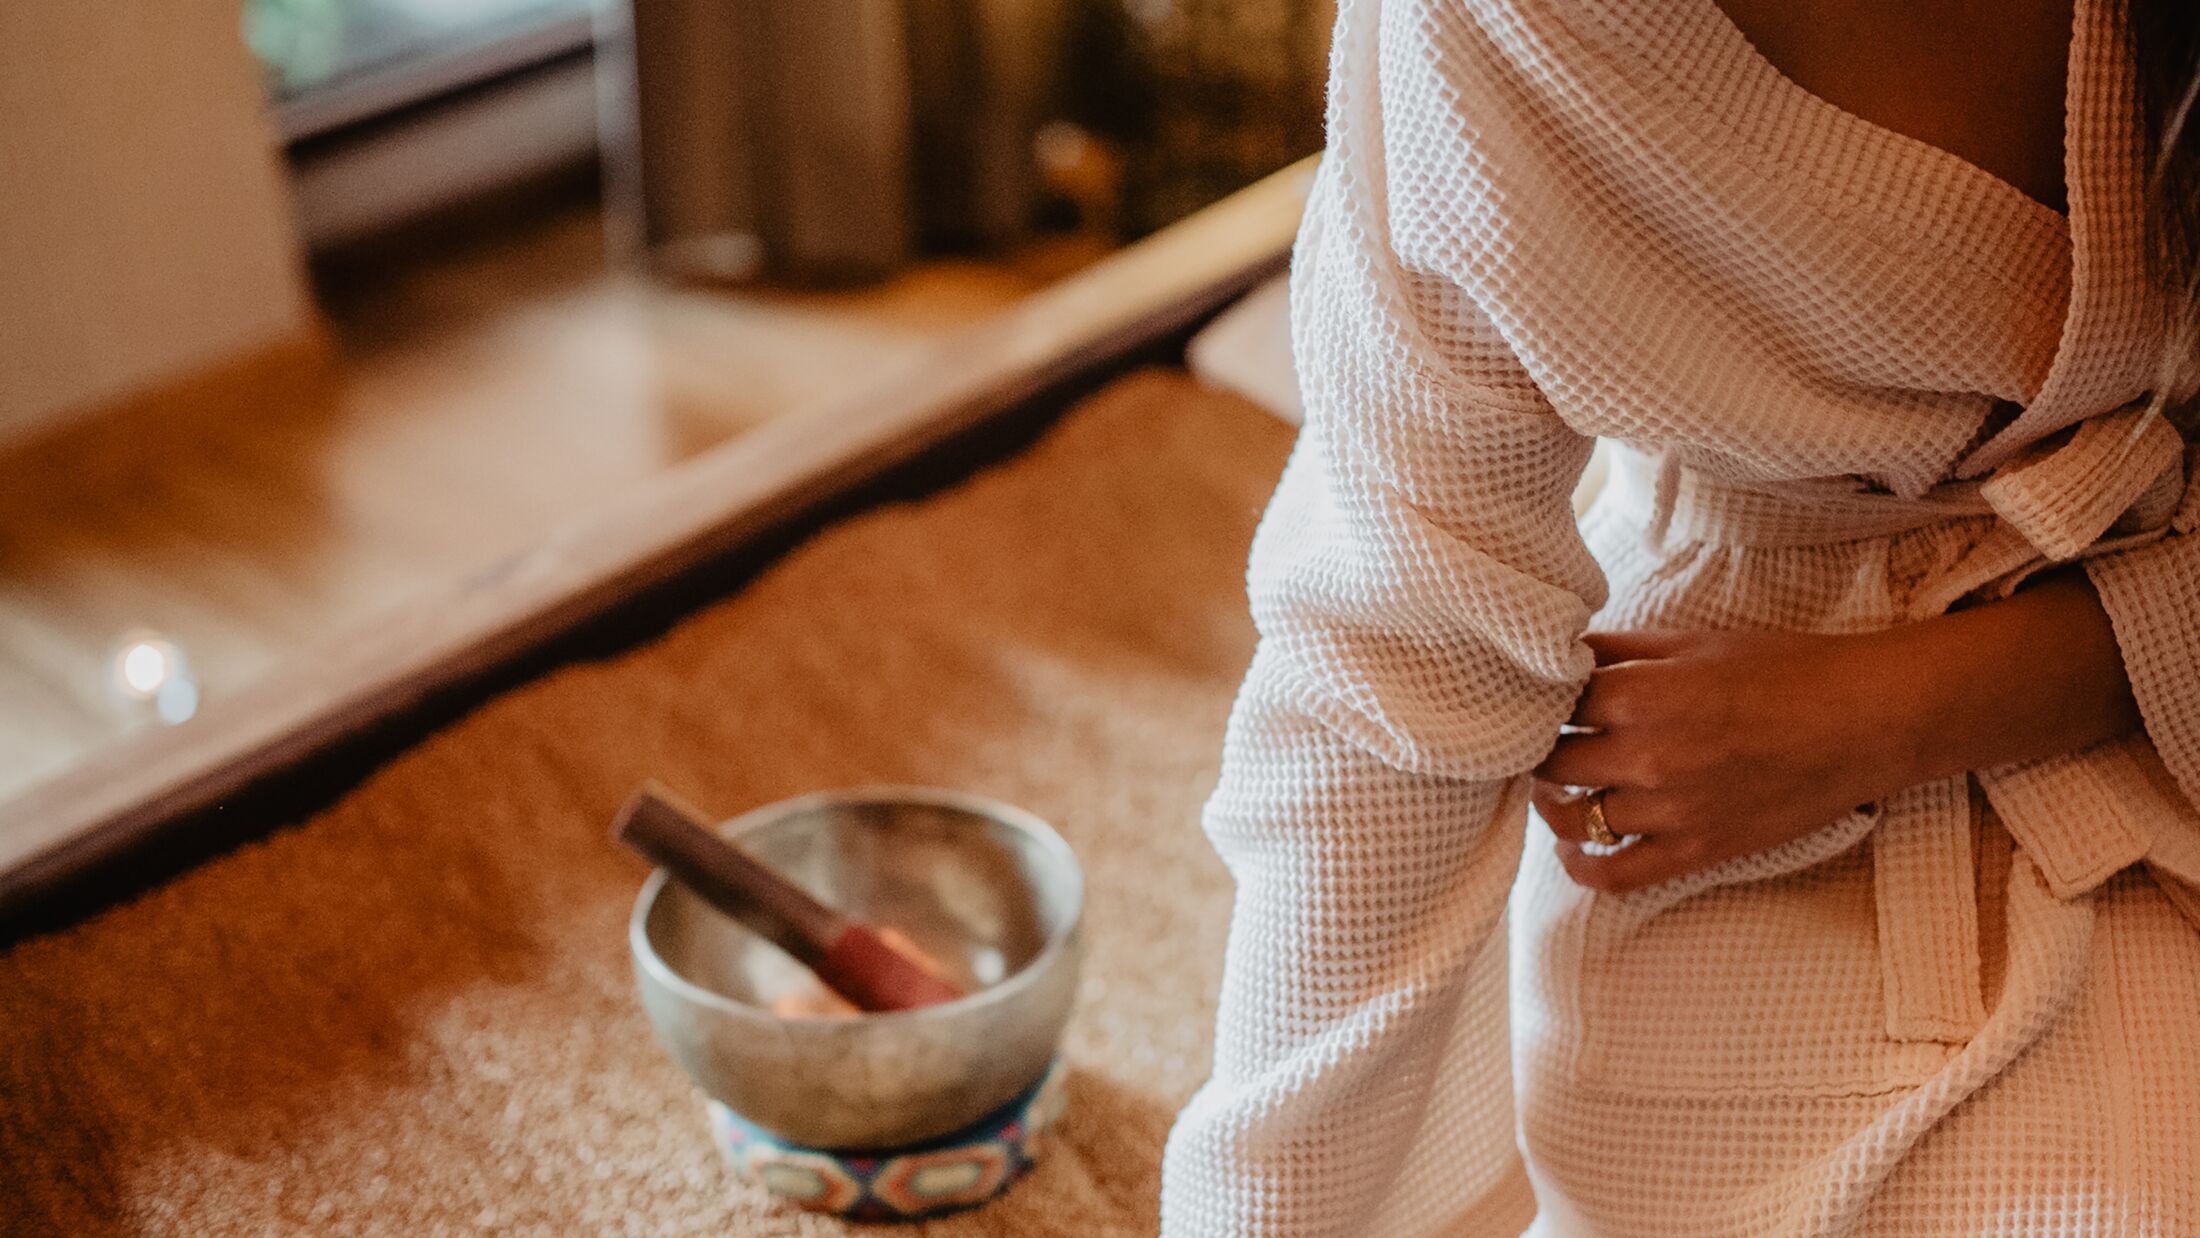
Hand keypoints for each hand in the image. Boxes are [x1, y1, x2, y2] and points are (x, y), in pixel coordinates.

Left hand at [1530, 628, 1921, 893]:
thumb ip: (1622, 649)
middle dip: (1540, 752)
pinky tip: (1573, 850)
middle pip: (1551, 764)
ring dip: (1556, 805)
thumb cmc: (1784, 670)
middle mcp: (1646, 755)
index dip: (1540, 702)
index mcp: (1640, 694)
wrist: (1864, 721)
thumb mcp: (1694, 641)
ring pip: (1574, 819)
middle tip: (1542, 745)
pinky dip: (1582, 866)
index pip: (1552, 705)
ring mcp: (1670, 809)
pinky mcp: (1697, 849)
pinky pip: (1615, 874)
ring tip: (1560, 789)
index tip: (1539, 702)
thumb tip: (1565, 649)